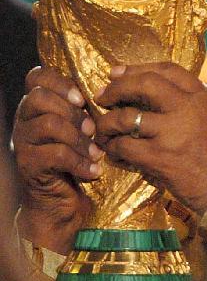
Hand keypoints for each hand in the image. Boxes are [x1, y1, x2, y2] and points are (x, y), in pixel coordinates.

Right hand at [12, 66, 103, 252]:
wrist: (60, 205)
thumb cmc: (77, 162)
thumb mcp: (82, 132)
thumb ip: (85, 112)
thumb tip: (109, 95)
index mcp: (36, 106)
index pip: (36, 76)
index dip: (61, 82)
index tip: (82, 99)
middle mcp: (24, 120)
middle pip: (40, 97)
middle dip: (73, 112)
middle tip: (93, 130)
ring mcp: (22, 143)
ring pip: (48, 124)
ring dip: (78, 138)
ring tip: (96, 153)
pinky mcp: (28, 165)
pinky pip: (54, 154)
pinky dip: (79, 162)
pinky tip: (93, 171)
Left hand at [95, 63, 206, 212]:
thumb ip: (188, 102)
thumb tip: (151, 89)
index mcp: (201, 96)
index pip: (165, 70)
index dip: (136, 69)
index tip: (117, 74)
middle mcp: (187, 108)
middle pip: (143, 84)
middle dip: (116, 88)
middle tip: (102, 97)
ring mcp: (172, 132)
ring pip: (126, 116)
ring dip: (107, 123)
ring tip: (102, 129)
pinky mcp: (160, 157)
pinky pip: (124, 146)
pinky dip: (113, 148)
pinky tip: (113, 152)